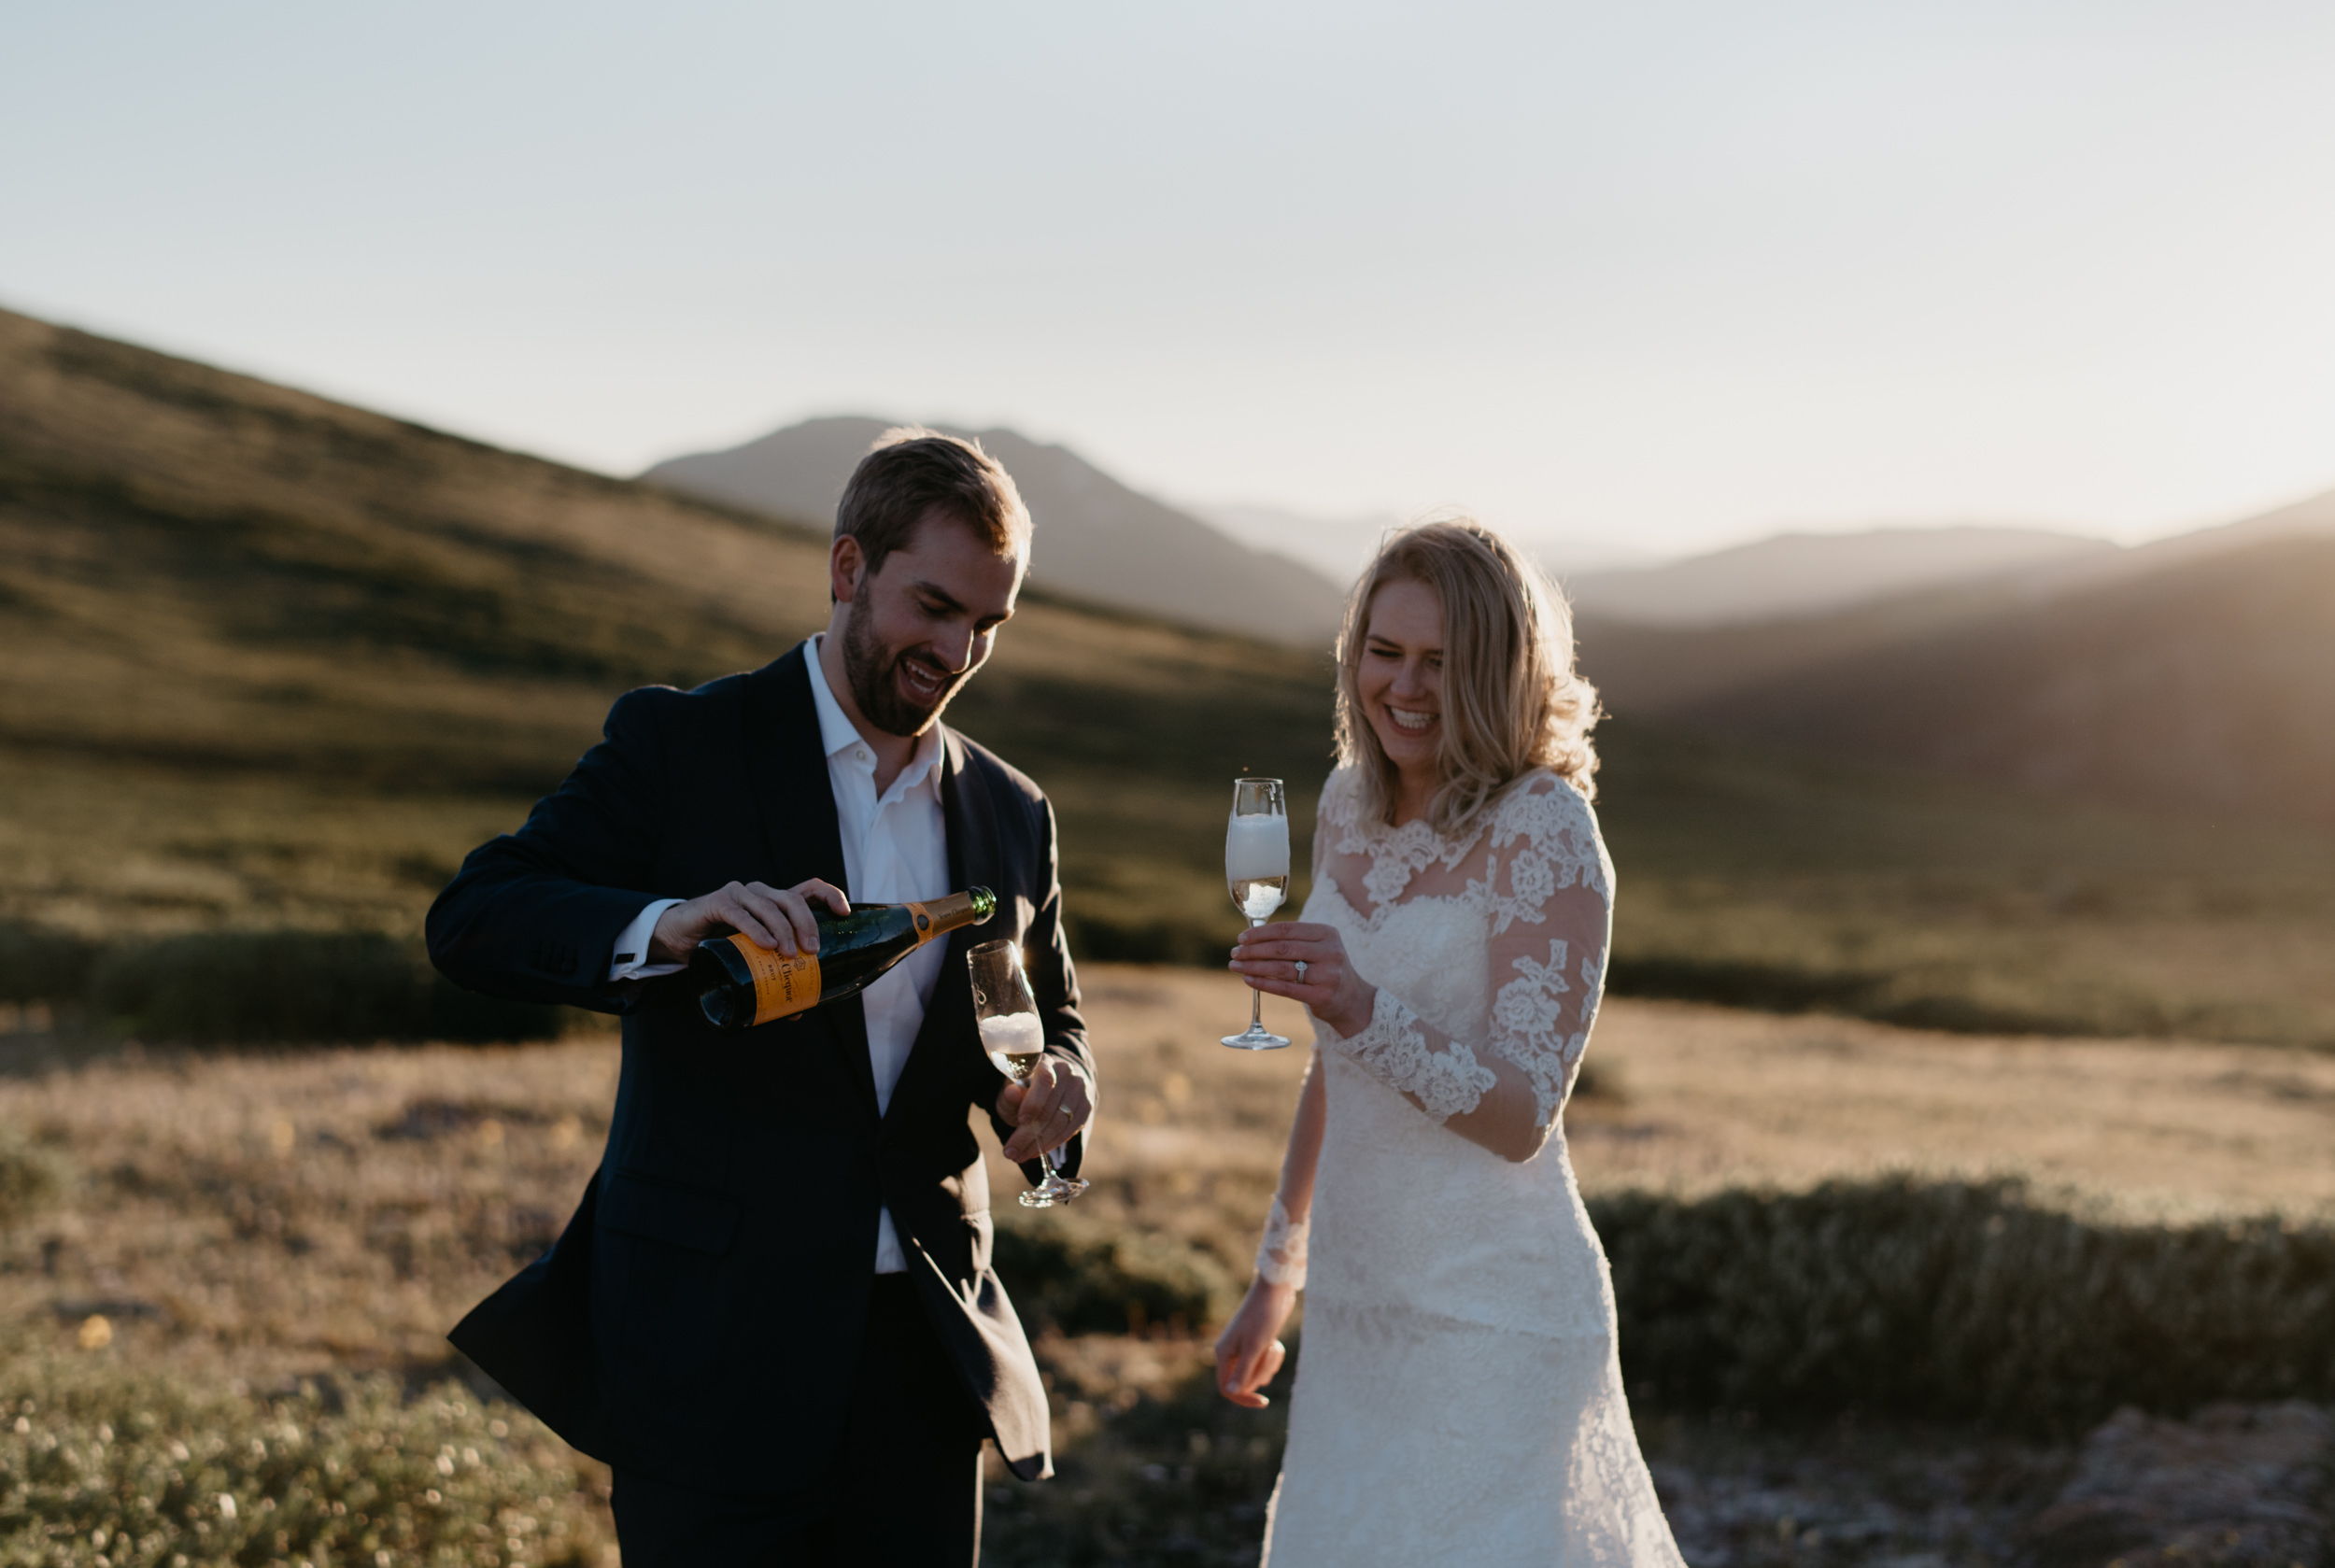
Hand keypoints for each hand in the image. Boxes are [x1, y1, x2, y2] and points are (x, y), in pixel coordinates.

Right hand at [647, 879, 849, 963]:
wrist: (678, 938)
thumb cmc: (720, 946)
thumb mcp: (750, 959)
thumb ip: (772, 978)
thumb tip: (798, 1011)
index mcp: (775, 902)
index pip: (810, 888)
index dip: (831, 895)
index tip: (844, 914)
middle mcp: (761, 892)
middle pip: (793, 899)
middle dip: (807, 923)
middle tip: (812, 951)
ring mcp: (740, 894)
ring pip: (770, 905)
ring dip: (783, 929)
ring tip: (789, 954)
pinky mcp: (718, 902)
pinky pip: (740, 913)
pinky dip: (756, 929)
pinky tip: (766, 944)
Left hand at [997, 1054, 1094, 1163]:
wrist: (1050, 1087)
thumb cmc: (1024, 1090)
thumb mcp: (1010, 1090)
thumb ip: (1009, 1094)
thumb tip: (1011, 1092)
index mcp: (1045, 1062)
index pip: (1045, 1080)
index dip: (1034, 1102)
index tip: (1021, 1120)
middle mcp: (1066, 1072)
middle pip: (1051, 1108)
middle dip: (1028, 1135)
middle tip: (1010, 1152)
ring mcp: (1080, 1089)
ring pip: (1061, 1122)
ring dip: (1039, 1144)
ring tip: (1019, 1156)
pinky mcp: (1086, 1106)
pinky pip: (1071, 1129)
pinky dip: (1052, 1143)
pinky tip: (1037, 1151)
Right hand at [1214, 1277, 1295, 1407]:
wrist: (1275, 1291)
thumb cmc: (1263, 1317)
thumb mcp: (1255, 1347)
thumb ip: (1243, 1372)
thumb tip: (1230, 1393)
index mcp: (1223, 1354)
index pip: (1226, 1389)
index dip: (1243, 1398)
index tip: (1263, 1401)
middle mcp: (1230, 1353)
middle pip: (1245, 1382)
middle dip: (1261, 1372)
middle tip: (1269, 1352)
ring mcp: (1243, 1349)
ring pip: (1257, 1374)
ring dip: (1269, 1364)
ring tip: (1272, 1344)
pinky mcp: (1256, 1345)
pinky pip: (1265, 1364)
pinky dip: (1273, 1357)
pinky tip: (1275, 1341)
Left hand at [1230, 922, 1375, 1039]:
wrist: (1351, 999)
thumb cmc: (1325, 969)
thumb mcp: (1318, 947)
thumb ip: (1293, 940)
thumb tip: (1251, 938)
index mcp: (1327, 933)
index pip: (1287, 929)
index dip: (1261, 933)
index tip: (1242, 938)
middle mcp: (1330, 952)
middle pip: (1282, 948)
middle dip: (1253, 950)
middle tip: (1235, 953)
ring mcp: (1327, 975)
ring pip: (1281, 968)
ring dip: (1253, 966)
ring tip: (1236, 966)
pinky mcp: (1321, 996)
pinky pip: (1285, 988)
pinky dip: (1263, 983)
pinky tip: (1248, 980)